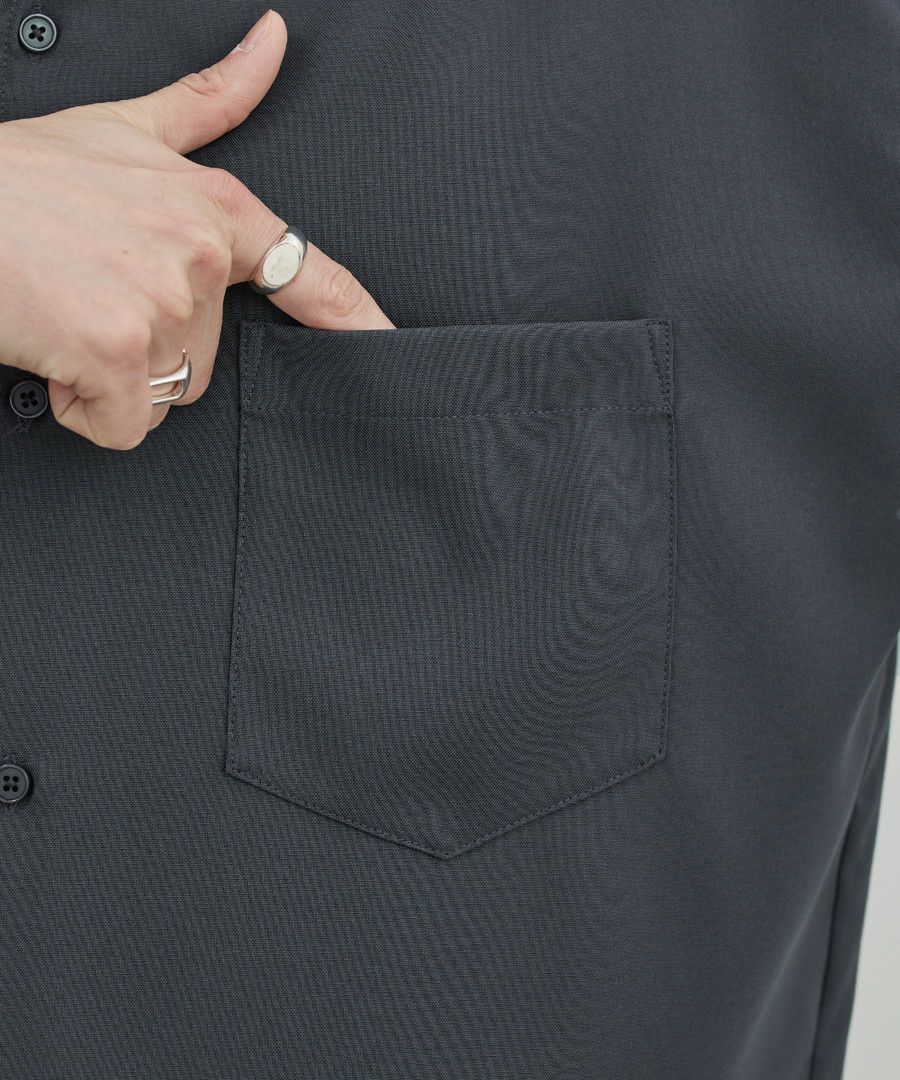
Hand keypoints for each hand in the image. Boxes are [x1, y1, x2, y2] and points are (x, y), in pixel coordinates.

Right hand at [0, 9, 392, 449]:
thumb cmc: (19, 178)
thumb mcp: (121, 129)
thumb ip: (208, 102)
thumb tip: (274, 44)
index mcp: (211, 207)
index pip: (307, 272)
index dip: (353, 315)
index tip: (385, 341)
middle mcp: (197, 255)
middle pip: (206, 358)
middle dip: (149, 346)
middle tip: (90, 294)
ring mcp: (162, 304)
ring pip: (166, 394)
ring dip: (115, 378)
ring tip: (69, 316)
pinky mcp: (120, 352)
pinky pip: (128, 425)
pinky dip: (88, 409)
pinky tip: (57, 354)